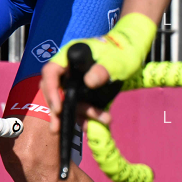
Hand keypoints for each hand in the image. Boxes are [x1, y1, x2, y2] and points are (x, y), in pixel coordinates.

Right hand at [40, 13, 156, 131]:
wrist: (131, 54)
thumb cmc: (120, 52)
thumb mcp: (113, 61)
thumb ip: (102, 70)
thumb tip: (89, 82)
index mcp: (70, 56)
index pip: (51, 71)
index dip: (51, 90)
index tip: (59, 108)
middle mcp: (68, 70)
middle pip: (55, 90)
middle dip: (57, 110)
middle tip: (57, 129)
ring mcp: (75, 82)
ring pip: (69, 101)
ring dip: (79, 115)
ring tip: (91, 126)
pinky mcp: (83, 92)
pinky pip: (80, 106)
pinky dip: (85, 117)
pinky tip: (92, 126)